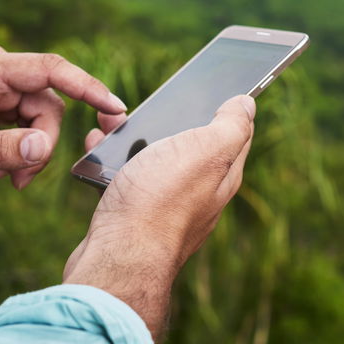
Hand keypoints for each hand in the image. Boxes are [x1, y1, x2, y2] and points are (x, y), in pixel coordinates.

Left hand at [0, 43, 126, 190]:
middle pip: (50, 104)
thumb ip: (0, 150)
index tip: (115, 108)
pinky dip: (21, 149)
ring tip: (2, 178)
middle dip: (42, 144)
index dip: (87, 87)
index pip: (50, 70)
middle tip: (20, 180)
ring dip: (31, 152)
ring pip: (43, 117)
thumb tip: (41, 147)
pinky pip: (30, 122)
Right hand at [63, 95, 255, 339]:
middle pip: (189, 144)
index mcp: (221, 175)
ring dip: (134, 137)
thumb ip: (231, 126)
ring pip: (152, 159)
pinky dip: (111, 160)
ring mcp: (164, 206)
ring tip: (114, 121)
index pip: (235, 133)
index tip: (219, 85)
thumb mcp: (207, 150)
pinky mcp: (132, 216)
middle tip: (155, 101)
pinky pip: (125, 178)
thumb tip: (247, 104)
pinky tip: (96, 149)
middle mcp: (198, 193)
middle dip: (171, 118)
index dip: (228, 107)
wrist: (117, 258)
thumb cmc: (162, 200)